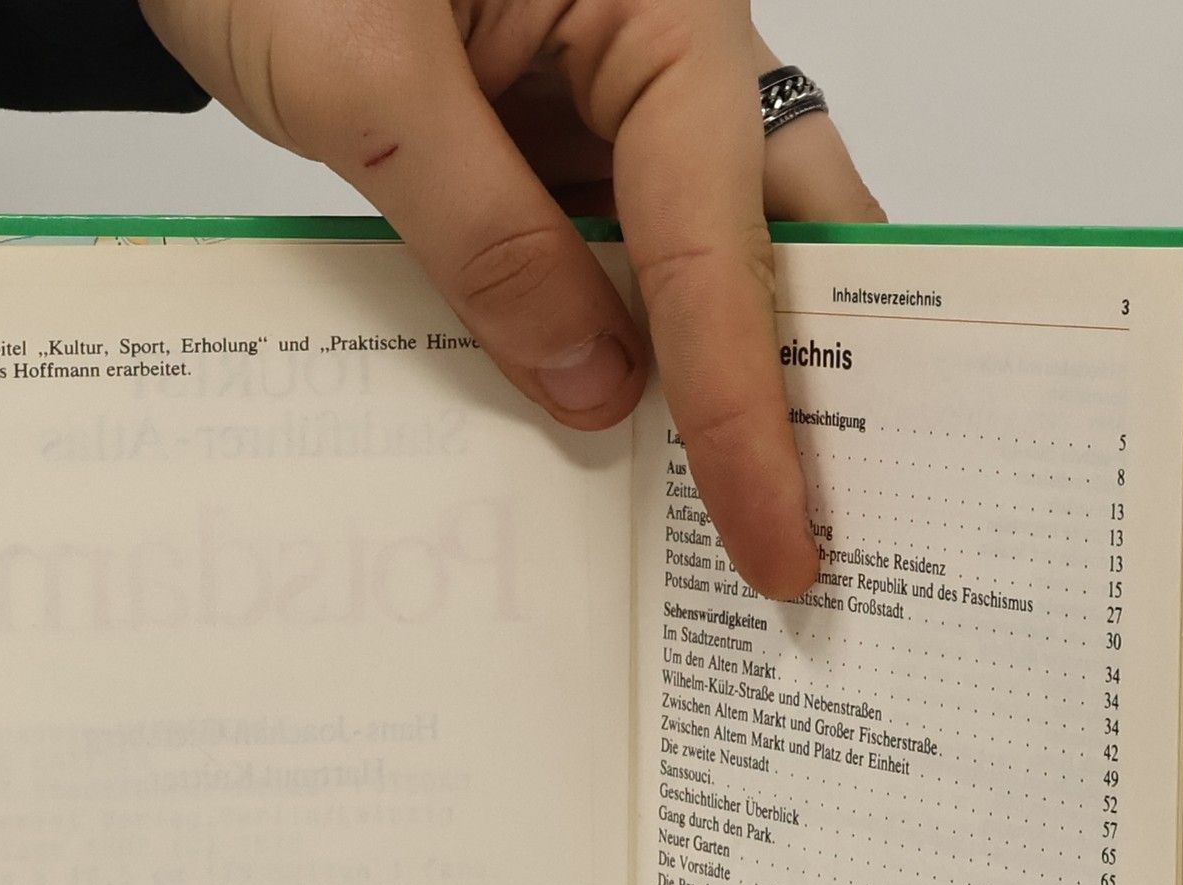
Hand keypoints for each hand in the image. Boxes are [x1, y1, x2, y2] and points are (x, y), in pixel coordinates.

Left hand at [137, 0, 882, 598]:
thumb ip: (488, 237)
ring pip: (710, 257)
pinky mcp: (551, 148)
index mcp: (659, 3)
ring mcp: (610, 104)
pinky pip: (615, 262)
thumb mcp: (367, 85)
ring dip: (712, 381)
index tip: (773, 533)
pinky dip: (619, 348)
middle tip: (815, 519)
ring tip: (732, 510)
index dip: (746, 401)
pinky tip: (616, 433)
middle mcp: (662, 51)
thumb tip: (596, 392)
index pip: (720, 233)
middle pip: (780, 232)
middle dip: (803, 378)